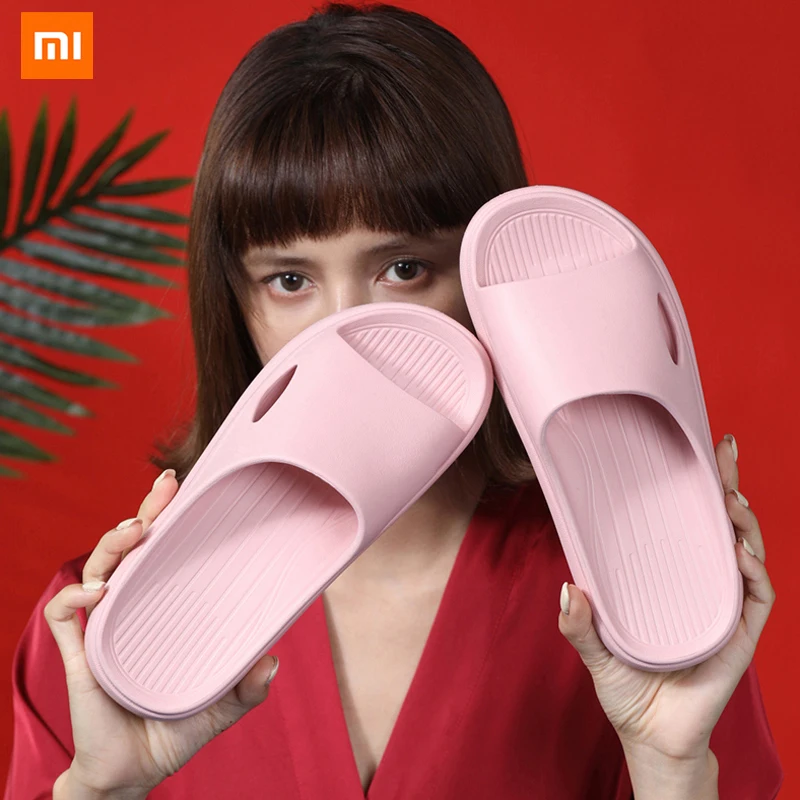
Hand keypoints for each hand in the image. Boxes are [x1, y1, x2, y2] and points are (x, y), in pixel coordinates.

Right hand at [45, 469, 280, 796]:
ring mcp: (103, 629)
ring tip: (135, 531)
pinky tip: (96, 592)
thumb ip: (248, 685)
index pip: (163, 552)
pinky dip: (73, 598)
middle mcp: (131, 610)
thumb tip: (273, 660)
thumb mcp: (223, 703)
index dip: (169, 517)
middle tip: (164, 489)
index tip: (182, 487)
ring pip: (98, 568)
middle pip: (131, 548)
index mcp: (162, 609)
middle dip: (145, 512)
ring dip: (113, 544)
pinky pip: (63, 616)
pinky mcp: (80, 655)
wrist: (135, 773)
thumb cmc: (175, 727)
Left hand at [557, 434, 774, 762]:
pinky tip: (741, 553)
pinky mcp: (739, 636)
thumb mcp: (596, 650)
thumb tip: (569, 588)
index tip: (692, 450)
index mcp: (668, 580)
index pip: (684, 524)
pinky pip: (757, 599)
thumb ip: (579, 624)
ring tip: (729, 499)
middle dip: (726, 485)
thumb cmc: (626, 688)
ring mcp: (723, 609)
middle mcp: (700, 587)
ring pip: (745, 554)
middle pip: (720, 527)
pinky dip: (754, 573)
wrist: (652, 738)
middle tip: (723, 451)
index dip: (692, 488)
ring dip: (742, 523)